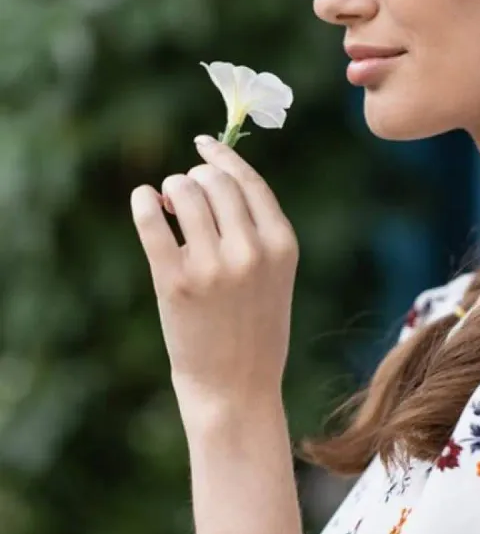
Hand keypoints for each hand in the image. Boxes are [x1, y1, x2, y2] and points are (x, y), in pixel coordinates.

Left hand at [130, 135, 298, 419]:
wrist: (237, 388)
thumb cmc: (256, 328)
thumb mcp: (276, 274)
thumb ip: (256, 229)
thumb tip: (210, 176)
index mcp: (282, 243)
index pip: (248, 181)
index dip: (222, 157)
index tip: (202, 145)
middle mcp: (251, 250)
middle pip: (215, 181)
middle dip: (195, 177)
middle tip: (186, 193)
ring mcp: (213, 266)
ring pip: (184, 192)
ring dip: (172, 189)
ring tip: (169, 205)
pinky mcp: (175, 282)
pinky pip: (152, 222)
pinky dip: (144, 202)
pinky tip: (143, 199)